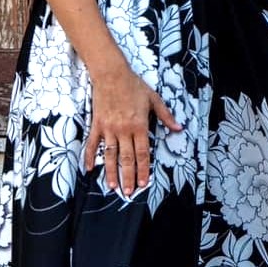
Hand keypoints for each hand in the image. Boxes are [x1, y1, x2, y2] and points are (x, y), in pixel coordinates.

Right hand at [83, 66, 182, 196]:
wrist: (111, 74)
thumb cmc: (134, 86)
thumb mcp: (154, 99)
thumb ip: (165, 116)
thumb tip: (178, 128)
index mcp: (139, 126)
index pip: (142, 153)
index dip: (143, 169)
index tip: (143, 183)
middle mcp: (123, 130)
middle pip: (127, 158)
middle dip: (128, 176)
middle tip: (128, 192)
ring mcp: (108, 129)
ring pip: (110, 155)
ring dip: (111, 171)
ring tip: (113, 186)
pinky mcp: (97, 125)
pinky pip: (93, 144)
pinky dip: (90, 157)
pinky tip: (89, 169)